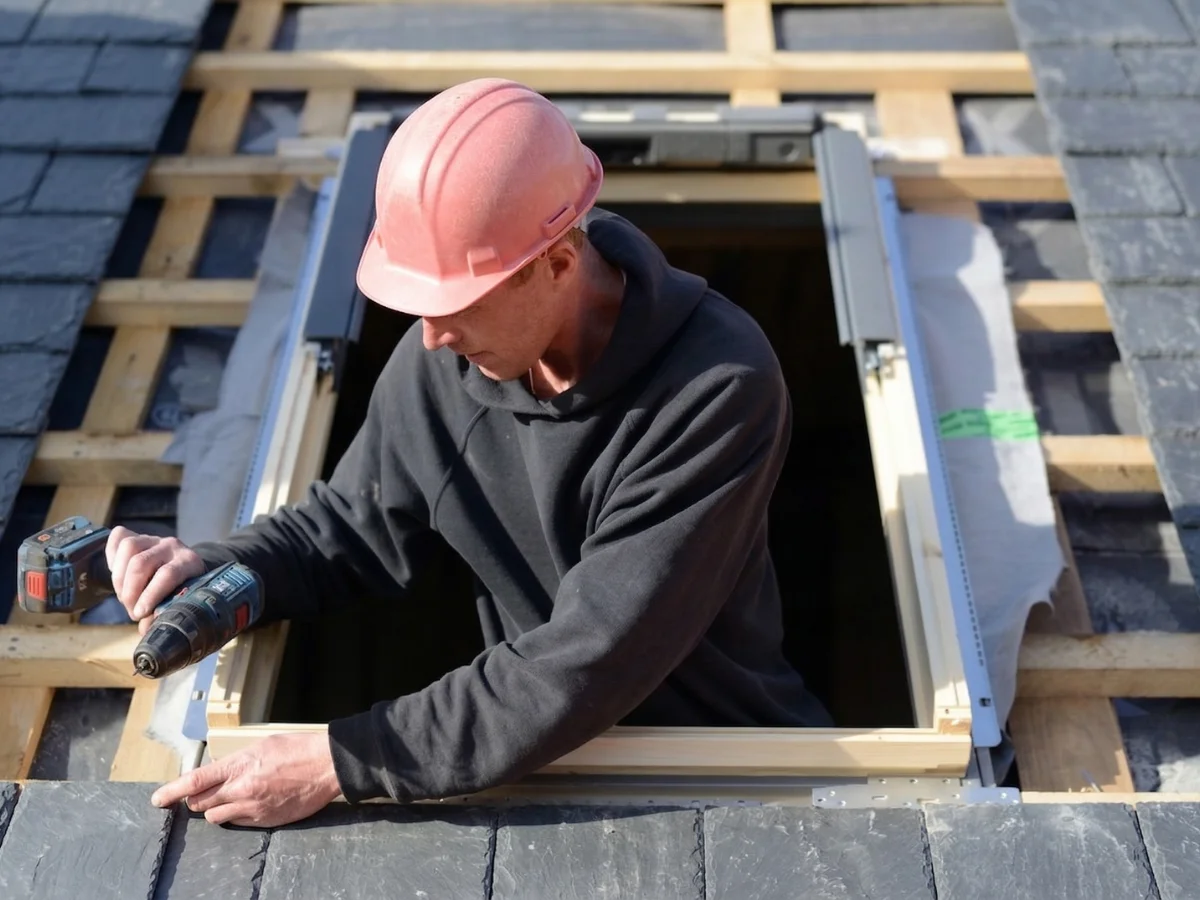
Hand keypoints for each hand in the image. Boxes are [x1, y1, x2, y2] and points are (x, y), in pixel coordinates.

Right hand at [105, 526, 205, 634]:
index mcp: (189, 562)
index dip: (150, 595)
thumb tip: (145, 628)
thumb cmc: (182, 591)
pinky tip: (117, 572)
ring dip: (119, 577)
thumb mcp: (180, 602)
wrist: (186, 569)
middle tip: (131, 610)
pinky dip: (112, 555)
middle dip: (130, 592)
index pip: (167, 574)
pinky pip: (119, 537)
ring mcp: (155, 539)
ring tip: (124, 596)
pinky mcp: (138, 536)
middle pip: (141, 563)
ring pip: (129, 547)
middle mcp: (173, 546)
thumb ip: (163, 614)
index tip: (139, 614)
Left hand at [151, 733, 342, 826]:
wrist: (327, 766)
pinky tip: (252, 802)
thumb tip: (220, 772)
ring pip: (216, 816)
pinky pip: (238, 823)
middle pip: (200, 803)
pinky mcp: (265, 821)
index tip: (157, 800)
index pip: (194, 782)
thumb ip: (237, 762)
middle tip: (206, 792)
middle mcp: (241, 789)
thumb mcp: (262, 746)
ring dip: (217, 808)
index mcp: (239, 765)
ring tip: (234, 796)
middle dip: (198, 798)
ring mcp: (253, 808)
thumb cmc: (298, 749)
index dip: (171, 792)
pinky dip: (237, 815)